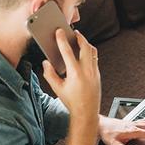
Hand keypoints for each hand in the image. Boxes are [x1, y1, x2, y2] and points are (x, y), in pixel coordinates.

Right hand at [43, 29, 100, 144]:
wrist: (87, 112)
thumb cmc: (72, 102)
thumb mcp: (57, 88)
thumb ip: (49, 74)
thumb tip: (46, 63)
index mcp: (75, 73)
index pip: (68, 51)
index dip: (62, 40)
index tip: (59, 31)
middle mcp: (87, 71)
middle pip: (85, 47)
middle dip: (80, 37)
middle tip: (74, 32)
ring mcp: (94, 72)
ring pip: (92, 52)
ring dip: (86, 44)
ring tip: (80, 40)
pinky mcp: (98, 75)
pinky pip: (95, 59)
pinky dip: (89, 53)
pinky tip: (84, 52)